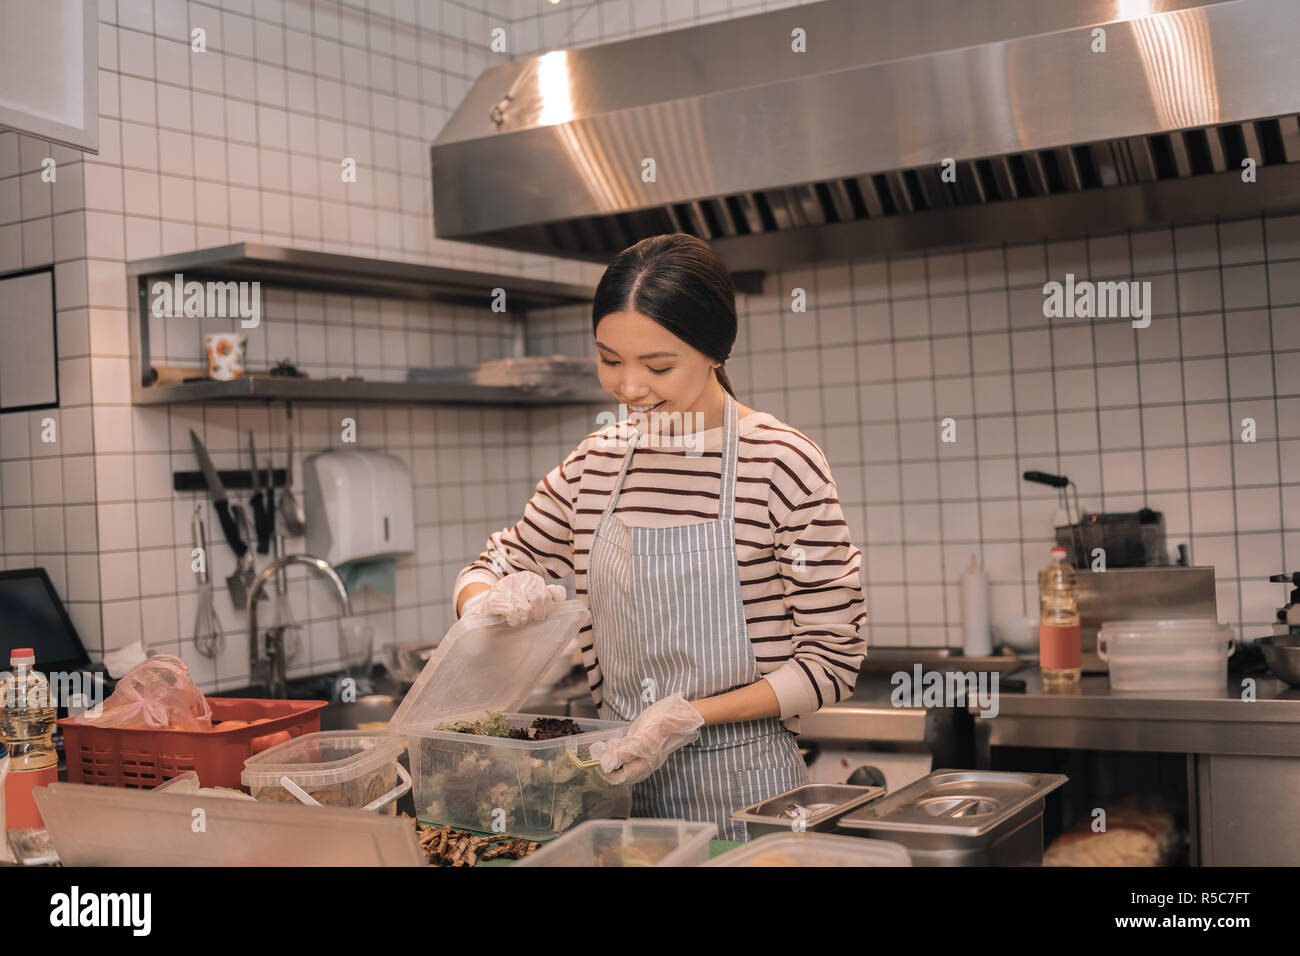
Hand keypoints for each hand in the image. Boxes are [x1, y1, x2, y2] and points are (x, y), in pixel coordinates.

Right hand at [463, 571, 565, 626]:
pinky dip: (513, 620)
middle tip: (528, 618)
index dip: (546, 608)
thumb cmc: (512, 608)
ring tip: (517, 619)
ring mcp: (503, 587)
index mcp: (529, 577)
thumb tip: (557, 591)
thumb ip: (548, 596)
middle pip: (539, 598)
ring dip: (523, 619)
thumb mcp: (532, 600)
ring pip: (526, 608)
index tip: (538, 613)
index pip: (547, 594)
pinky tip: (509, 619)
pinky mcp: (493, 600)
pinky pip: (512, 612)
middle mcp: (516, 578)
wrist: (484, 614)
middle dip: (536, 614)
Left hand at [589, 694, 703, 785]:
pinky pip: (626, 754)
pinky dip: (618, 749)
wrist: (676, 716)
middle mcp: (640, 766)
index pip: (616, 779)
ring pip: (621, 763)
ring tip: (606, 745)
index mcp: (640, 769)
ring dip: (611, 756)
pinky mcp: (642, 748)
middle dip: (606, 762)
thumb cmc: (660, 728)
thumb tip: (606, 764)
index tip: (596, 757)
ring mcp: (641, 757)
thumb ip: (622, 753)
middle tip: (600, 749)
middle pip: (618, 772)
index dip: (604, 770)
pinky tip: (615, 741)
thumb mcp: (639, 740)